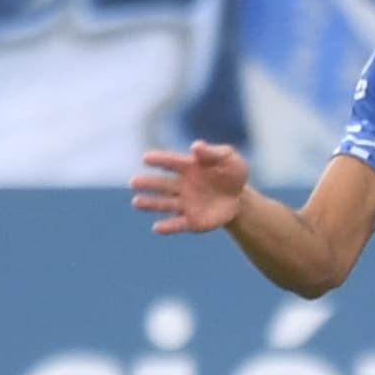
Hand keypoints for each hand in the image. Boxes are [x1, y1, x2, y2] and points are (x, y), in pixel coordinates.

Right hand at [132, 141, 251, 234]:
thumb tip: (196, 146)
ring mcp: (185, 204)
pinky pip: (178, 224)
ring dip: (150, 204)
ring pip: (164, 204)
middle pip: (162, 184)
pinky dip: (168, 227)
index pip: (170, 162)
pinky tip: (157, 228)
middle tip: (134, 182)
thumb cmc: (231, 172)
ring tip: (136, 202)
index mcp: (188, 167)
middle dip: (148, 183)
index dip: (158, 160)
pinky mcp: (192, 221)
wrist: (240, 198)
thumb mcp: (228, 158)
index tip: (146, 158)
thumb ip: (213, 153)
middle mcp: (181, 186)